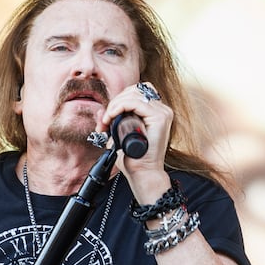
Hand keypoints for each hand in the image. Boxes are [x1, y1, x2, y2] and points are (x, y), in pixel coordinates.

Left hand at [100, 80, 171, 197]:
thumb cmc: (133, 159)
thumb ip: (111, 123)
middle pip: (134, 90)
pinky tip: (111, 117)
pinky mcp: (160, 117)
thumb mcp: (119, 136)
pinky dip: (119, 107)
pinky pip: (135, 102)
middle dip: (114, 103)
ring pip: (133, 94)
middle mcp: (161, 110)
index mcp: (155, 112)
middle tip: (104, 122)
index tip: (106, 120)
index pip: (134, 93)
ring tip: (106, 122)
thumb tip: (101, 112)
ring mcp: (162, 113)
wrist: (143, 174)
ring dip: (114, 105)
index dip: (118, 101)